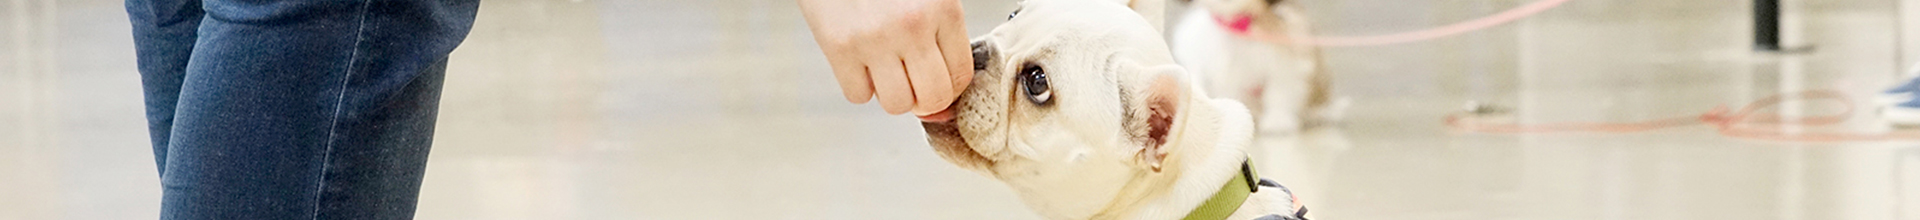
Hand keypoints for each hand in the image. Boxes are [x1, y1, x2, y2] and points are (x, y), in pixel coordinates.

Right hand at [798, 0, 971, 120]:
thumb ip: (943, 41)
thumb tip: (942, 110)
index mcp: (943, 9)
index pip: (961, 75)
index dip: (950, 87)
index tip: (936, 81)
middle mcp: (912, 26)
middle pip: (932, 97)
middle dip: (924, 98)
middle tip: (911, 80)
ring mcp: (875, 38)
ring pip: (896, 104)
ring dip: (892, 94)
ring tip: (885, 67)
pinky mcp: (839, 46)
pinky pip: (858, 95)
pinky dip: (859, 85)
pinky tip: (860, 60)